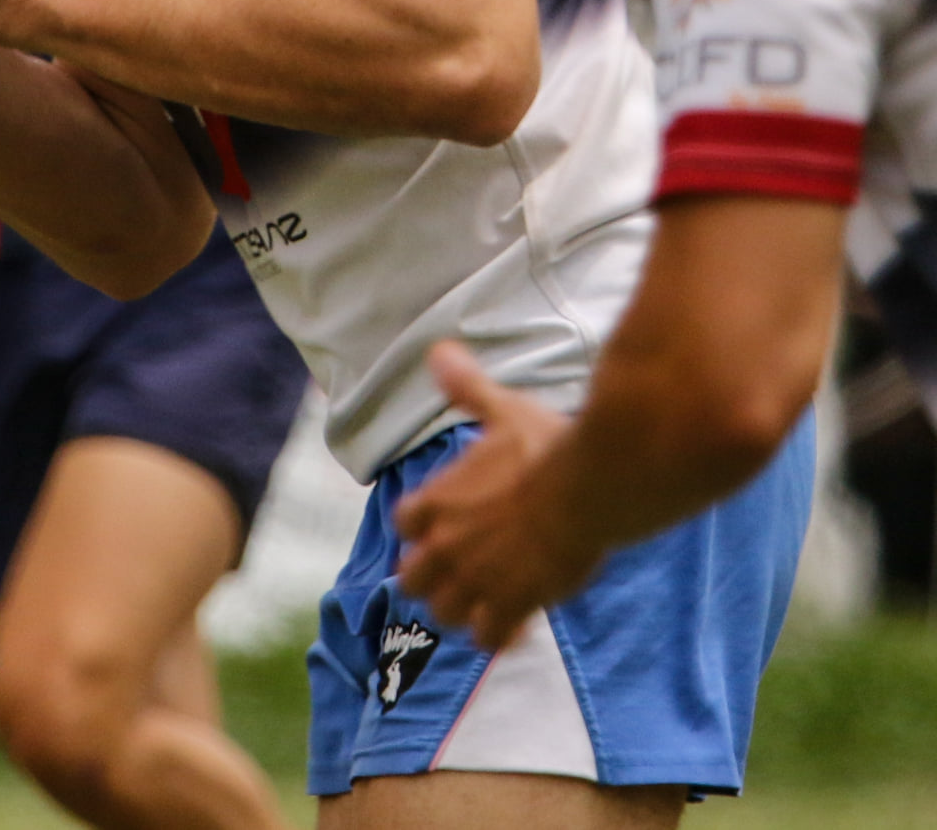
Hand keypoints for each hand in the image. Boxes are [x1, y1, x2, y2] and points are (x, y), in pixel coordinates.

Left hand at [394, 341, 599, 651]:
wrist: (588, 488)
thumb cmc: (545, 445)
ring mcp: (474, 580)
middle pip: (412, 580)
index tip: (443, 526)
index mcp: (436, 501)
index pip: (404, 525)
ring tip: (488, 601)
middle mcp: (444, 546)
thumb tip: (439, 352)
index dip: (421, 527)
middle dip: (433, 578)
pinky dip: (499, 635)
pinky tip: (521, 623)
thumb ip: (467, 388)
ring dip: (463, 610)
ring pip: (445, 614)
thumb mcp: (501, 409)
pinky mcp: (510, 607)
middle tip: (463, 572)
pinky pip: (488, 639)